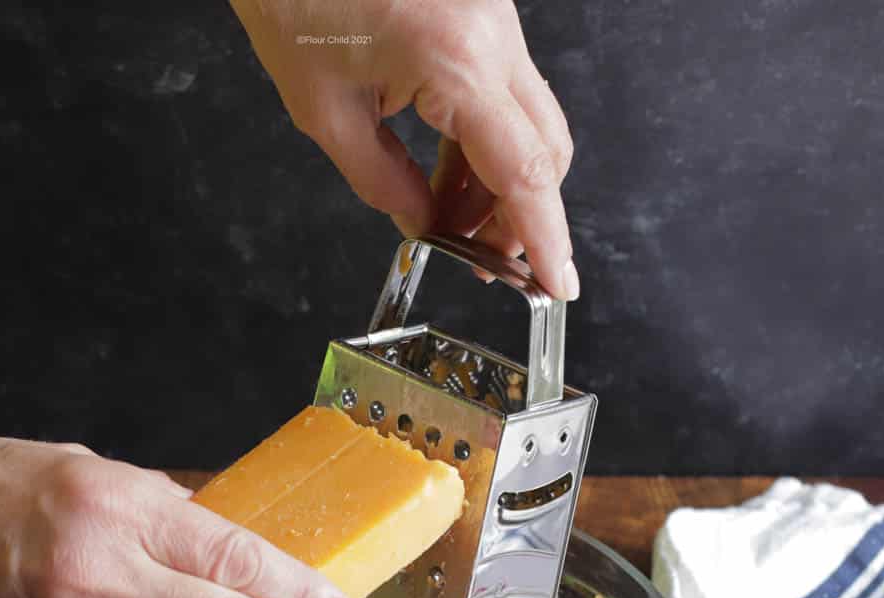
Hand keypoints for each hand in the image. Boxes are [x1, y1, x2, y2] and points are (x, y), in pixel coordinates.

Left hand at [230, 0, 576, 299]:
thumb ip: (385, 184)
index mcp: (458, 62)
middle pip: (543, 152)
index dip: (544, 238)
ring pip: (526, 127)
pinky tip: (445, 176)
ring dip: (495, 184)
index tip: (556, 284)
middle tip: (481, 261)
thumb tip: (424, 226)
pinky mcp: (482, 16)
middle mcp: (494, 36)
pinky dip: (482, 145)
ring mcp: (495, 20)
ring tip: (447, 220)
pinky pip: (502, 96)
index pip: (524, 171)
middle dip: (518, 218)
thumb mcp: (327, 115)